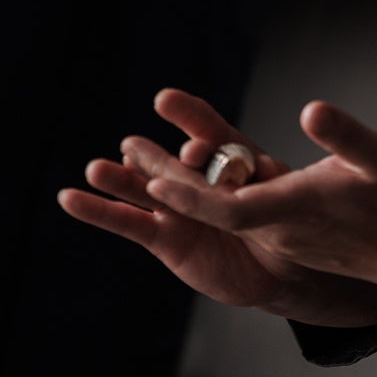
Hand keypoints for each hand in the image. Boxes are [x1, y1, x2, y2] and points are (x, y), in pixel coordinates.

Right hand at [58, 89, 371, 321]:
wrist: (289, 272)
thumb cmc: (300, 227)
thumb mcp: (304, 198)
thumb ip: (290, 174)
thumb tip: (308, 126)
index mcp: (238, 162)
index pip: (215, 136)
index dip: (193, 123)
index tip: (170, 103)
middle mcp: (203, 179)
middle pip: (175, 162)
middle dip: (156, 156)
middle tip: (135, 146)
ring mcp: (180, 207)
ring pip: (145, 189)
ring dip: (121, 179)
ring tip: (99, 168)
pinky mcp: (165, 237)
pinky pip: (128, 223)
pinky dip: (99, 210)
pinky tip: (69, 198)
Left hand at [140, 99, 376, 288]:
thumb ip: (345, 136)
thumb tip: (310, 110)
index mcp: (296, 209)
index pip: (231, 208)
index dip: (191, 195)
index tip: (155, 182)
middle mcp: (277, 228)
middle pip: (211, 207)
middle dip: (168, 181)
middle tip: (127, 153)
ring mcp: (276, 234)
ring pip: (217, 208)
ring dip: (178, 183)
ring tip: (137, 155)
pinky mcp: (279, 233)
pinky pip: (233, 210)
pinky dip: (204, 190)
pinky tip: (183, 166)